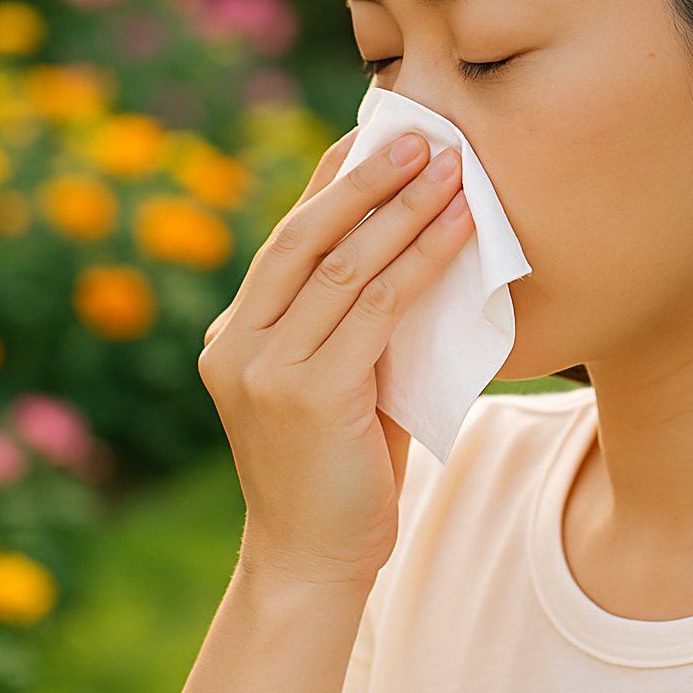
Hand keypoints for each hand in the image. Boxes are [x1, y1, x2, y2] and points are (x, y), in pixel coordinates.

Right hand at [198, 126, 472, 587]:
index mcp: (235, 335)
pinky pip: (373, 309)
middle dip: (366, 179)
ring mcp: (264, 369)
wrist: (314, 560)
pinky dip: (420, 263)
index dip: (331, 180)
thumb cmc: (340, 471)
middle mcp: (237, 343)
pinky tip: (457, 233)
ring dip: (403, 211)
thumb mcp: (336, 383)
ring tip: (451, 170)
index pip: (286, 239)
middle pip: (304, 237)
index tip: (373, 133)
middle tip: (420, 134)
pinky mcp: (305, 394)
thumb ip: (350, 325)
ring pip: (342, 267)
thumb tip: (413, 248)